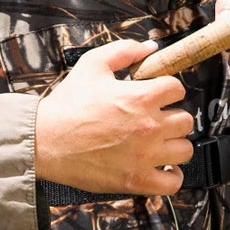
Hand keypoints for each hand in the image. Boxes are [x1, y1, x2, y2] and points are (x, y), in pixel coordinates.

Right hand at [34, 39, 192, 194]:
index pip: (177, 89)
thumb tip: (149, 46)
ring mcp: (145, 156)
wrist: (44, 140)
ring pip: (184, 149)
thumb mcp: (93, 65)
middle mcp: (149, 126)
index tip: (158, 95)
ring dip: (174, 145)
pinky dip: (172, 177)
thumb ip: (124, 51)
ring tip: (159, 143)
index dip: (167, 89)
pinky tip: (164, 169)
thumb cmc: (66, 105)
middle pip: (185, 120)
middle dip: (172, 116)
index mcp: (142, 97)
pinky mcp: (136, 180)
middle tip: (156, 119)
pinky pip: (172, 183)